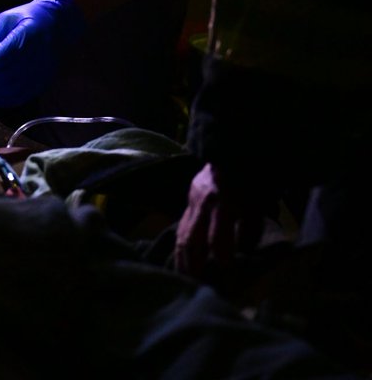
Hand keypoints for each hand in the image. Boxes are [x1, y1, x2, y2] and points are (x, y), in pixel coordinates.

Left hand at [0, 0, 85, 106]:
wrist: (57, 24)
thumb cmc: (27, 18)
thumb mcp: (5, 19)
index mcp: (25, 36)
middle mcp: (35, 56)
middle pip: (3, 78)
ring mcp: (40, 71)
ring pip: (10, 90)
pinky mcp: (42, 82)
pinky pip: (19, 96)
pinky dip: (1, 98)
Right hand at [174, 163, 267, 278]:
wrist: (233, 150)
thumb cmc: (250, 180)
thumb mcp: (257, 205)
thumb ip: (249, 230)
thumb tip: (243, 253)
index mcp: (223, 203)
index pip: (218, 241)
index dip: (222, 263)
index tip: (229, 283)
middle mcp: (203, 204)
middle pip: (192, 242)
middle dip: (194, 268)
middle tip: (197, 288)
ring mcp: (192, 200)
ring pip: (182, 235)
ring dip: (182, 260)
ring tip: (184, 280)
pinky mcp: (188, 199)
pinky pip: (182, 227)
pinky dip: (181, 246)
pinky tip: (182, 261)